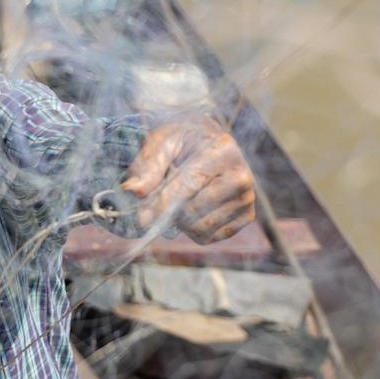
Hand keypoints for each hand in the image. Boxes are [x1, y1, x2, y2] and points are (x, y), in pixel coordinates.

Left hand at [120, 116, 255, 243]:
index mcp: (224, 149)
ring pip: (200, 227)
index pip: (191, 183)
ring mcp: (247, 198)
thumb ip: (147, 166)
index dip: (163, 203)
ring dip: (179, 221)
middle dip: (168, 211)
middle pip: (194, 209)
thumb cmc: (183, 141)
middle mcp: (242, 175)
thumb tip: (133, 191)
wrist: (209, 142)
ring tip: (178, 199)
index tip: (141, 218)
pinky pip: (209, 237)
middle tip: (155, 201)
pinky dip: (191, 229)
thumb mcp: (162, 142)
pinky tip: (192, 208)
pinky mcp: (246, 216)